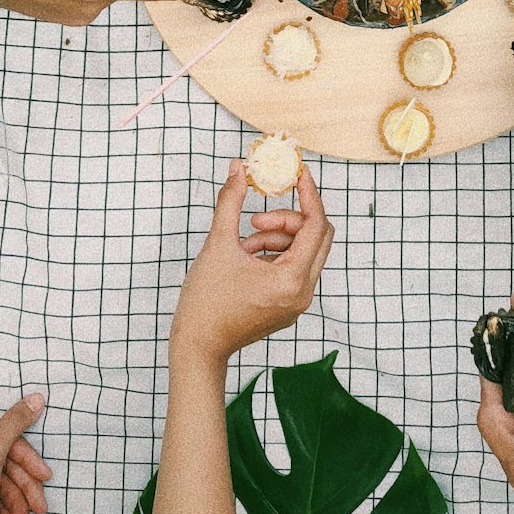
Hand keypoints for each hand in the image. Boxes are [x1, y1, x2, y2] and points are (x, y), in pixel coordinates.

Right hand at [170, 160, 333, 364]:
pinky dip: (273, 254)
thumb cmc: (205, 301)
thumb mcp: (218, 245)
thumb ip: (230, 201)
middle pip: (316, 237)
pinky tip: (245, 257)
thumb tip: (238, 166)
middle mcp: (302, 294)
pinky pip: (292, 267)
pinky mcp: (288, 306)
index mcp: (291, 280)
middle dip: (287, 219)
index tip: (298, 173)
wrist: (197, 347)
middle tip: (255, 218)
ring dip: (276, 237)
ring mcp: (297, 302)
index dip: (309, 195)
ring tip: (242, 244)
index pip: (316, 225)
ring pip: (302, 251)